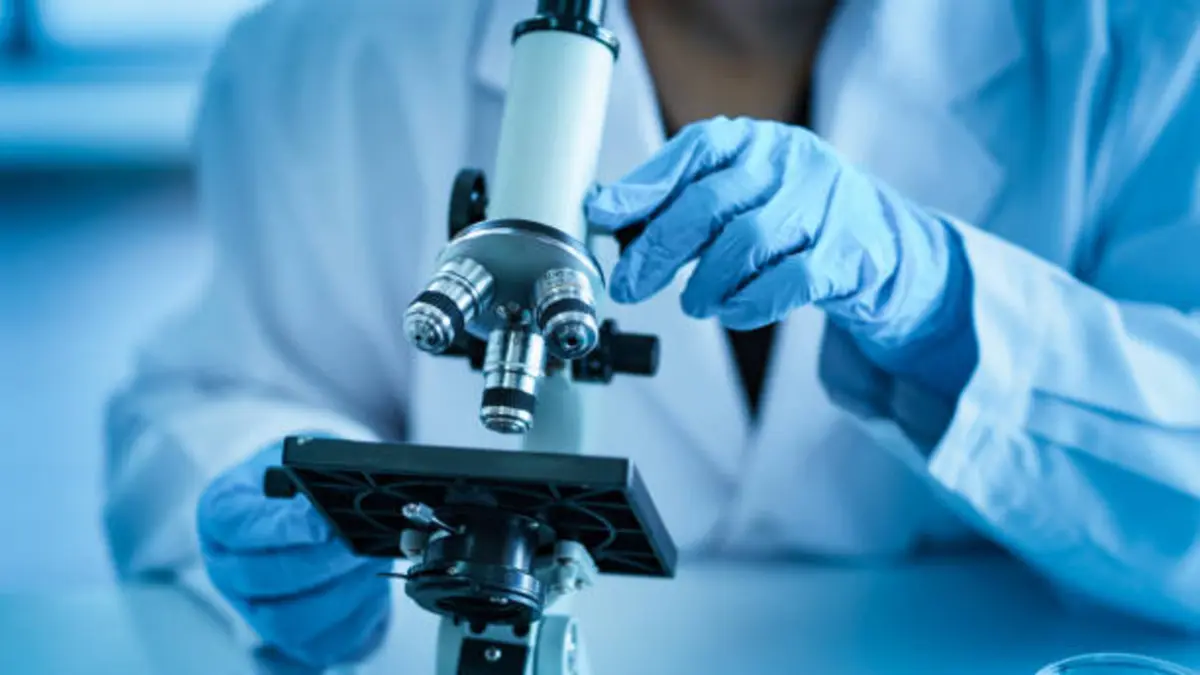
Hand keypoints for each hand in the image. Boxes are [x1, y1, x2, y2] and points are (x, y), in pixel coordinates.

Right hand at [197, 439, 392, 667]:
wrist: (302, 509)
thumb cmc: (300, 482)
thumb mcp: (303, 456)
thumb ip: (316, 468)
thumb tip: (347, 490)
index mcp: (221, 515)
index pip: (236, 525)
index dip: (279, 527)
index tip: (319, 520)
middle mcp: (228, 569)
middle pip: (261, 580)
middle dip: (318, 563)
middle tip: (356, 545)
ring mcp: (255, 609)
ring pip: (288, 622)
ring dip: (340, 594)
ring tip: (371, 564)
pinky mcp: (290, 641)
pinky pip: (320, 647)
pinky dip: (353, 621)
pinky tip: (371, 590)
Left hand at [586, 116, 974, 394]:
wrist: (886, 248)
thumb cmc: (794, 220)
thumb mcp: (741, 195)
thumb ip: (682, 200)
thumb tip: (607, 212)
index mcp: (758, 141)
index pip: (695, 150)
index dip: (645, 184)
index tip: (603, 214)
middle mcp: (792, 162)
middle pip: (711, 201)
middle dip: (659, 248)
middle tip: (630, 283)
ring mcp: (826, 205)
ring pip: (746, 242)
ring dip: (705, 283)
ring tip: (694, 303)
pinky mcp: (849, 254)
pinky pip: (786, 282)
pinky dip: (747, 303)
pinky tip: (732, 309)